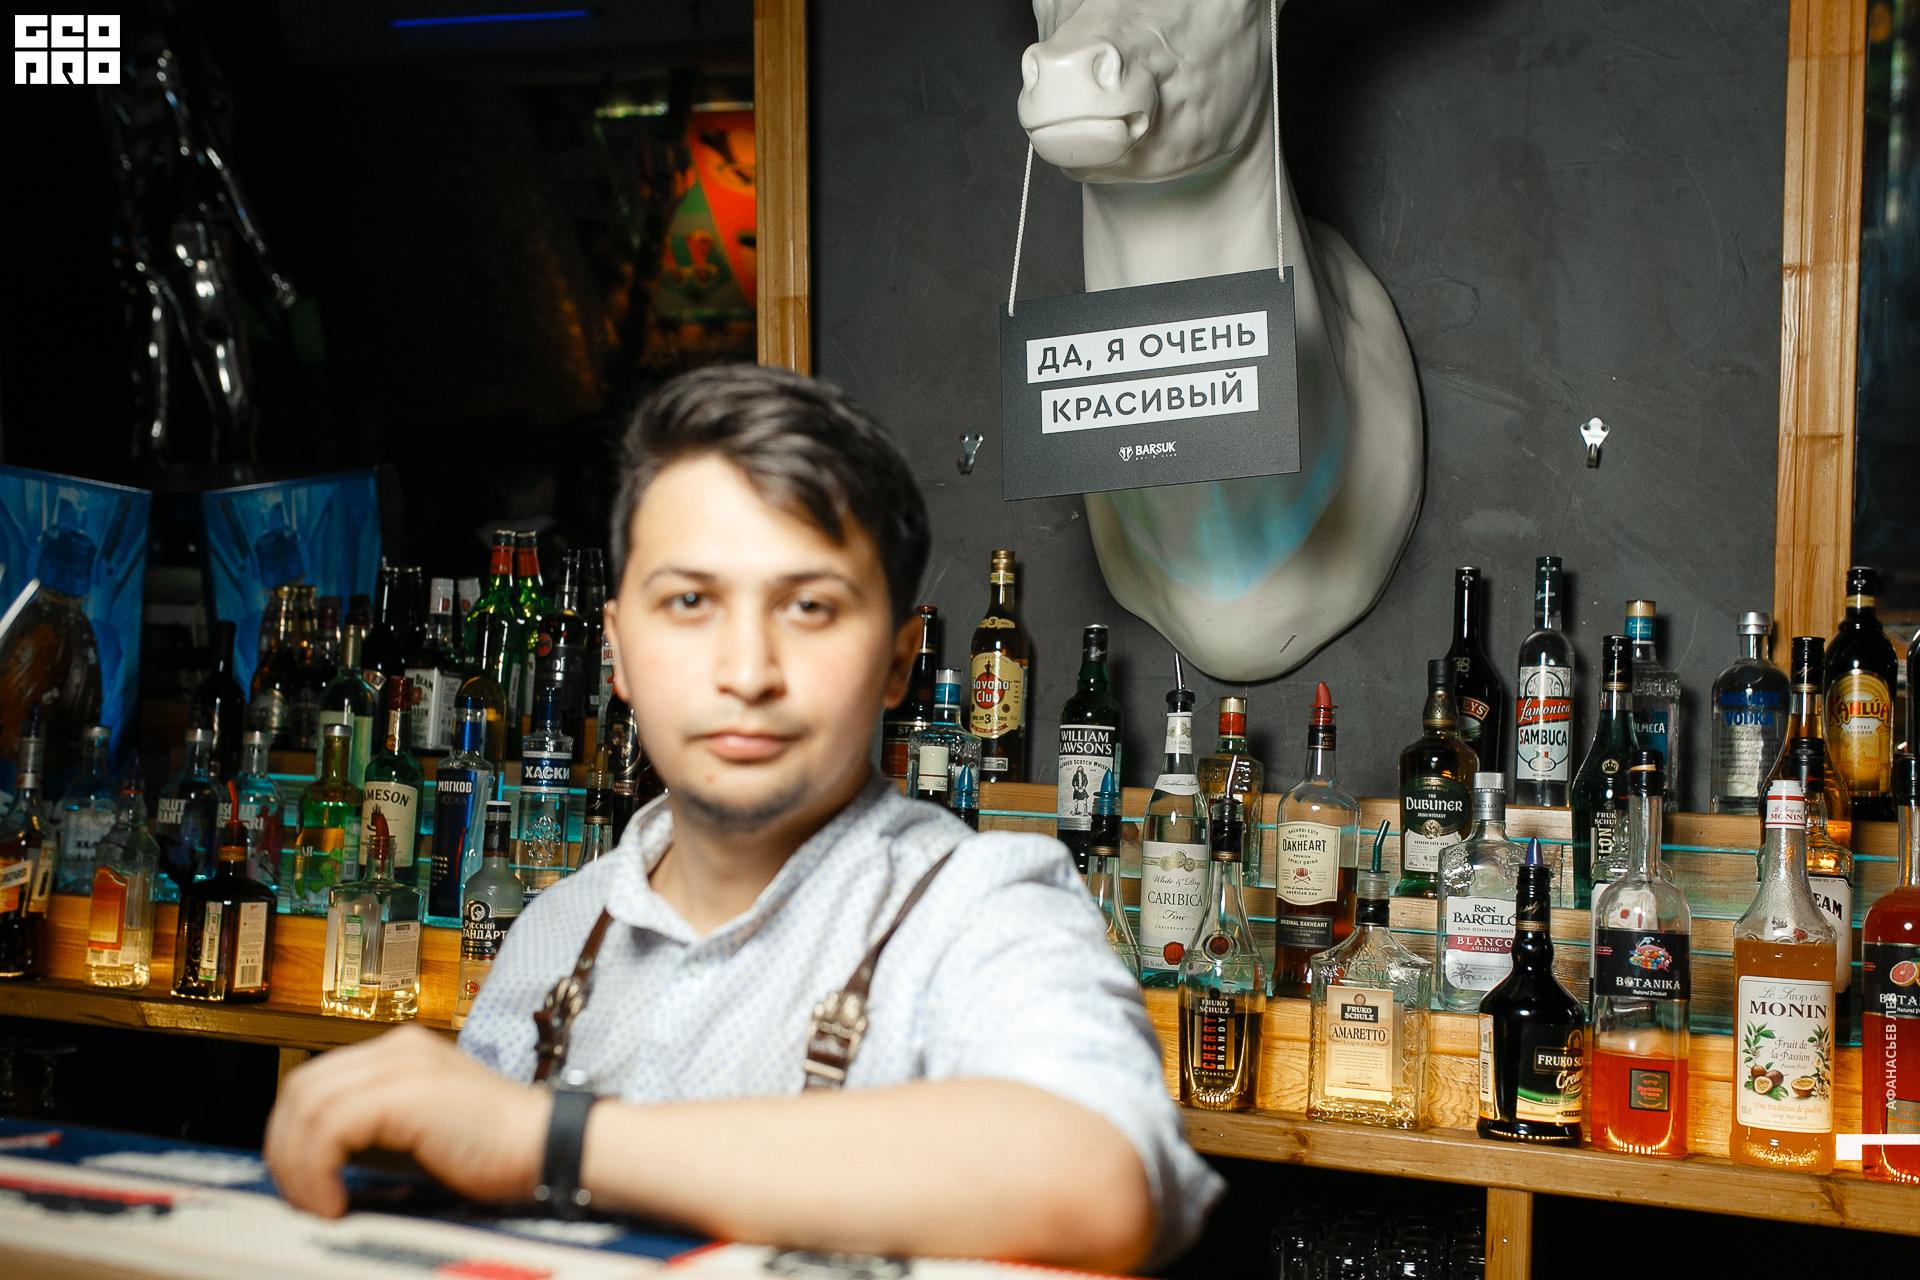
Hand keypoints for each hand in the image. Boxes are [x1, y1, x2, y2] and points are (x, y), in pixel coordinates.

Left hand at [264, 1025, 549, 1217]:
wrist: (549, 1146)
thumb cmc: (499, 1149)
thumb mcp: (423, 1129)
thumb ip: (377, 1129)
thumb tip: (324, 1162)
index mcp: (401, 1053)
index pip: (317, 1081)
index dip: (293, 1133)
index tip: (299, 1178)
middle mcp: (397, 1049)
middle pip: (302, 1087)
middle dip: (285, 1148)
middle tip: (299, 1195)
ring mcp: (402, 1065)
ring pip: (308, 1105)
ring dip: (298, 1164)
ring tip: (317, 1203)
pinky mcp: (407, 1092)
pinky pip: (329, 1125)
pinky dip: (318, 1168)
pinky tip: (335, 1199)